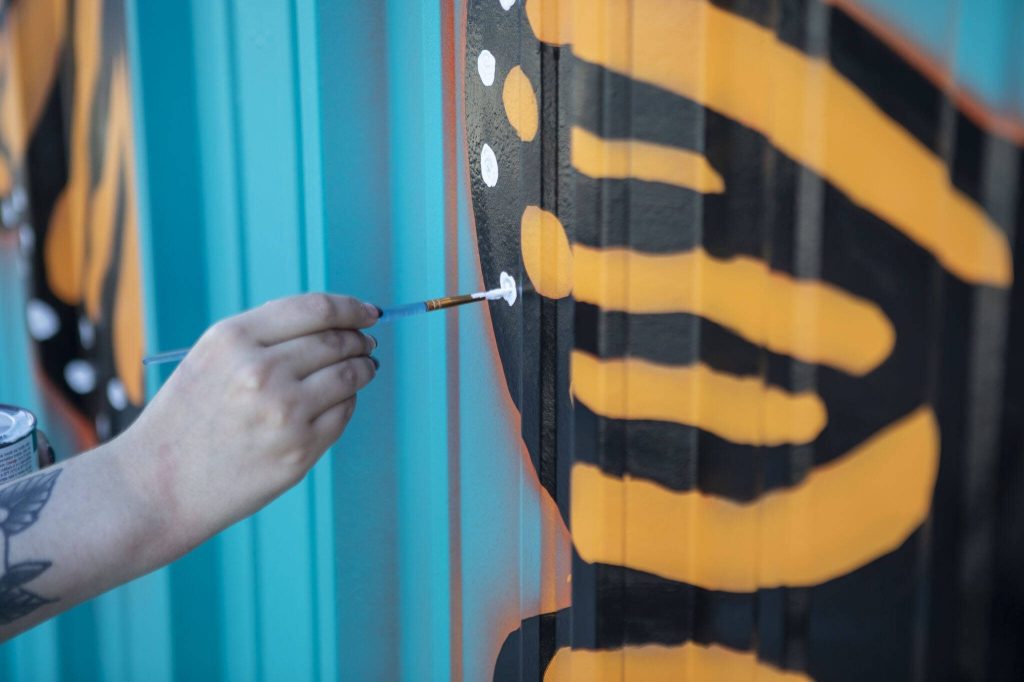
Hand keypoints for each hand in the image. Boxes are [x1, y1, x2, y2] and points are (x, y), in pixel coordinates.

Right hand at [120, 293, 378, 550]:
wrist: (157, 486)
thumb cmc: (188, 417)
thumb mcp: (211, 358)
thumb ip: (267, 336)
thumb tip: (336, 323)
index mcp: (233, 338)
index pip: (314, 309)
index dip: (350, 308)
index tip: (368, 312)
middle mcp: (260, 371)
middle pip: (336, 341)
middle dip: (359, 339)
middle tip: (367, 343)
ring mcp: (283, 413)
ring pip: (348, 376)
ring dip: (363, 368)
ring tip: (365, 368)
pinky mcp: (299, 451)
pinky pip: (343, 414)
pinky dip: (348, 402)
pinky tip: (339, 402)